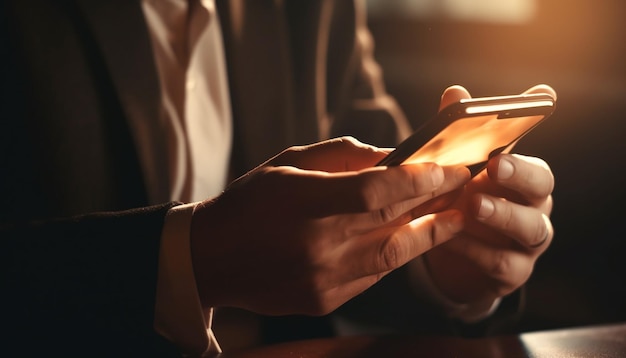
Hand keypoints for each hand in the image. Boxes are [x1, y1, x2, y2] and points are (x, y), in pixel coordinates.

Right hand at [190, 137, 470, 315]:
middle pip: (394, 221)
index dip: (419, 179)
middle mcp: (318, 245)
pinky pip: (374, 275)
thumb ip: (341, 157)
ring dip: (430, 234)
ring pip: (395, 255)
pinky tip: (410, 239)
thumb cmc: (248, 203)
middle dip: (436, 201)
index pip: (378, 190)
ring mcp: (324, 278)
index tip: (448, 168)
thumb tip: (390, 155)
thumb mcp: (287, 164)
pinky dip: (396, 255)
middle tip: (465, 185)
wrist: (212, 259)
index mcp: (304, 202)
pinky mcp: (325, 300)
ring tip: (457, 216)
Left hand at [422, 85, 555, 305]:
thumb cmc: (461, 203)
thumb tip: (454, 93)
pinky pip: (502, 263)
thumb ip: (457, 137)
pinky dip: (476, 251)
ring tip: (473, 205)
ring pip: (530, 228)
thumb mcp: (455, 173)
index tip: (531, 127)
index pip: (536, 160)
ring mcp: (528, 242)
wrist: (453, 258)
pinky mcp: (513, 272)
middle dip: (519, 174)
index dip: (532, 142)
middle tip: (494, 165)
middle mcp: (534, 207)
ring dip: (502, 215)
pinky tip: (450, 239)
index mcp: (523, 179)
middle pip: (542, 188)